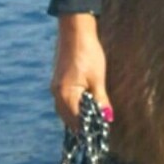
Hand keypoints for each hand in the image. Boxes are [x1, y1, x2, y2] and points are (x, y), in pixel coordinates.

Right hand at [50, 13, 111, 131]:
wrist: (75, 32)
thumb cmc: (88, 53)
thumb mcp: (98, 79)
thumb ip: (101, 100)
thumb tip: (107, 117)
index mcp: (66, 94)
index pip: (76, 120)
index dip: (88, 128)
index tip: (99, 132)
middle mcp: (57, 93)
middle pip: (67, 118)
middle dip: (81, 125)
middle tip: (97, 128)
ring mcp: (55, 87)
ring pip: (64, 110)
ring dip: (76, 116)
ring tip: (92, 119)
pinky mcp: (58, 81)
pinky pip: (63, 101)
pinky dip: (73, 107)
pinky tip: (84, 106)